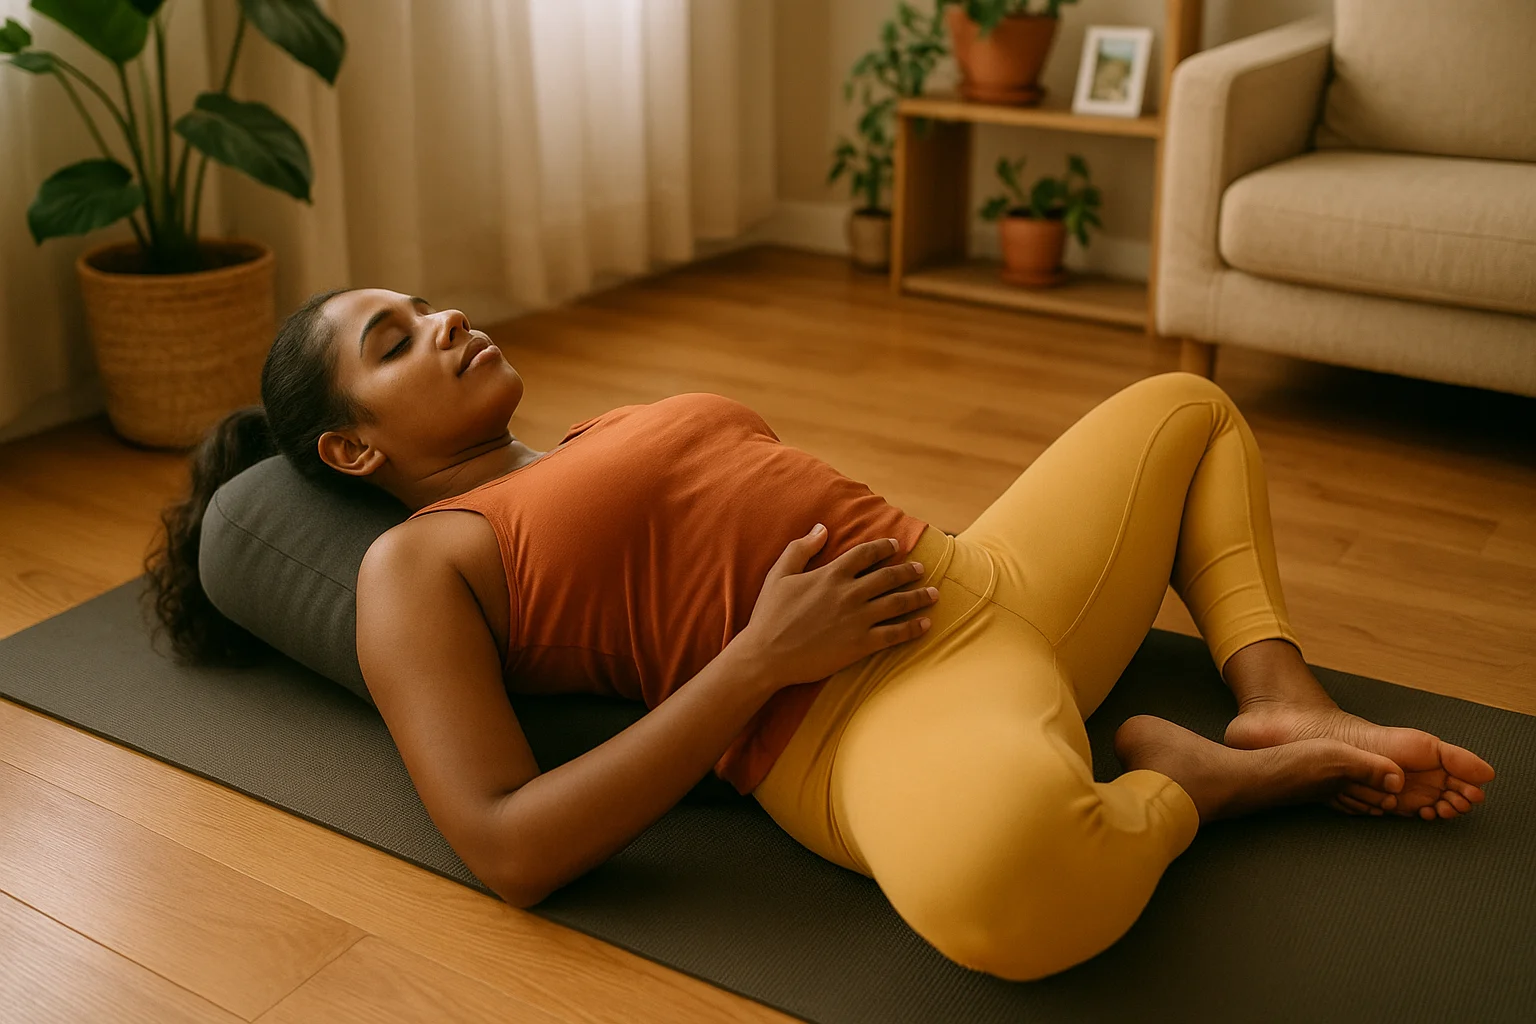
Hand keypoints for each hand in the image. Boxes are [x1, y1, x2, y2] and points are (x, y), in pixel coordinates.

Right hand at [731, 524, 937, 691]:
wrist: (767, 655)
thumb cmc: (769, 614)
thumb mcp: (779, 574)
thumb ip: (801, 548)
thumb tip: (821, 528)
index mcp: (831, 574)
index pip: (866, 554)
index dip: (884, 547)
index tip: (896, 545)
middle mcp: (850, 593)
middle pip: (888, 577)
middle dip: (908, 571)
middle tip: (922, 569)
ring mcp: (858, 619)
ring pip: (898, 603)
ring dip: (919, 597)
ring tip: (934, 594)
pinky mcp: (861, 644)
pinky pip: (894, 634)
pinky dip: (913, 628)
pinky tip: (925, 624)